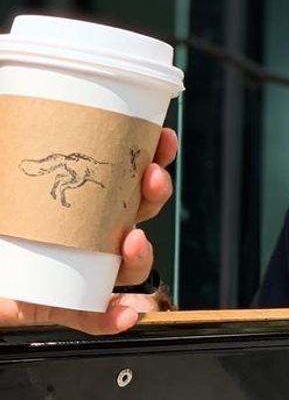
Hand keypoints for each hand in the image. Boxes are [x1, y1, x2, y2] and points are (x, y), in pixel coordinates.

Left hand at [0, 128, 178, 335]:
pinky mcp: (58, 306)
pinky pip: (96, 317)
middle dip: (155, 195)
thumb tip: (7, 82)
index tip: (161, 137)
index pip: (121, 175)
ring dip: (143, 255)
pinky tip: (126, 309)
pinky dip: (116, 316)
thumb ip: (12, 138)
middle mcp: (80, 231)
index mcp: (72, 196)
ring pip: (127, 268)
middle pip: (137, 215)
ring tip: (133, 243)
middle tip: (151, 178)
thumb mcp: (3, 168)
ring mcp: (74, 269)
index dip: (150, 156)